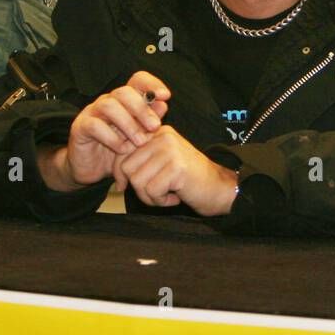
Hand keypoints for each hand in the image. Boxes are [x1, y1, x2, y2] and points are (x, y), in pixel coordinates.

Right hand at [48, 72, 169, 190]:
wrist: (93, 169)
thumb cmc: (119, 150)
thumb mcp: (140, 137)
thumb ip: (150, 121)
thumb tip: (163, 105)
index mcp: (124, 100)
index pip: (137, 80)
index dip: (151, 84)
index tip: (166, 96)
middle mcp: (107, 101)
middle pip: (124, 92)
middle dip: (142, 109)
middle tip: (155, 126)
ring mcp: (92, 112)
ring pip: (109, 106)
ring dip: (128, 124)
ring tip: (140, 141)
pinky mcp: (80, 127)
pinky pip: (95, 126)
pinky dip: (112, 138)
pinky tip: (122, 150)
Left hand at [113, 124, 237, 215]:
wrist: (220, 189)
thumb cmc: (188, 180)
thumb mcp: (162, 164)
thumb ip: (140, 162)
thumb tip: (115, 176)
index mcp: (157, 132)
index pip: (121, 150)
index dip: (120, 173)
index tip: (126, 185)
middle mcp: (163, 136)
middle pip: (126, 167)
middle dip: (137, 188)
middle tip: (155, 193)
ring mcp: (171, 150)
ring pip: (137, 181)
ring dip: (149, 197)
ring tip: (166, 195)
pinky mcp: (177, 167)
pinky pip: (151, 191)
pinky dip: (160, 202)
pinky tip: (174, 198)